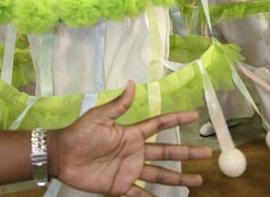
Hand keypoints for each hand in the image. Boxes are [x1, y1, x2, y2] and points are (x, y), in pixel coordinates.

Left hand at [49, 80, 211, 195]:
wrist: (63, 155)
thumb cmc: (81, 133)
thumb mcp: (100, 116)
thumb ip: (119, 104)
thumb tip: (133, 83)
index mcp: (132, 133)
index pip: (159, 125)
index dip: (176, 120)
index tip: (194, 115)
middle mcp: (136, 151)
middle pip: (167, 151)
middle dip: (186, 153)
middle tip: (207, 154)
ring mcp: (130, 170)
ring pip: (160, 174)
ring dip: (178, 177)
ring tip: (197, 181)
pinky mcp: (121, 187)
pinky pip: (141, 195)